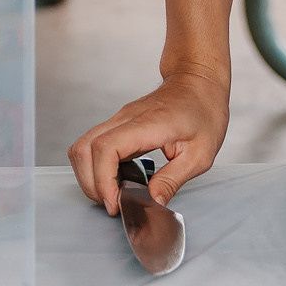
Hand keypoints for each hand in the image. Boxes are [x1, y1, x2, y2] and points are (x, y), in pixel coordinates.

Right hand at [68, 68, 229, 216]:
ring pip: (82, 147)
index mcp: (147, 124)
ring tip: (112, 194)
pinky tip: (116, 180)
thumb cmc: (203, 112)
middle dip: (91, 183)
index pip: (106, 149)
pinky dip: (96, 167)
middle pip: (83, 149)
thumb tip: (152, 202)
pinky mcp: (117, 125)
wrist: (198, 82)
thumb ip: (172, 180)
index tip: (116, 202)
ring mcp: (118, 119)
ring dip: (89, 176)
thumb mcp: (201, 154)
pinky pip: (93, 146)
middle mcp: (125, 119)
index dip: (103, 180)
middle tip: (113, 203)